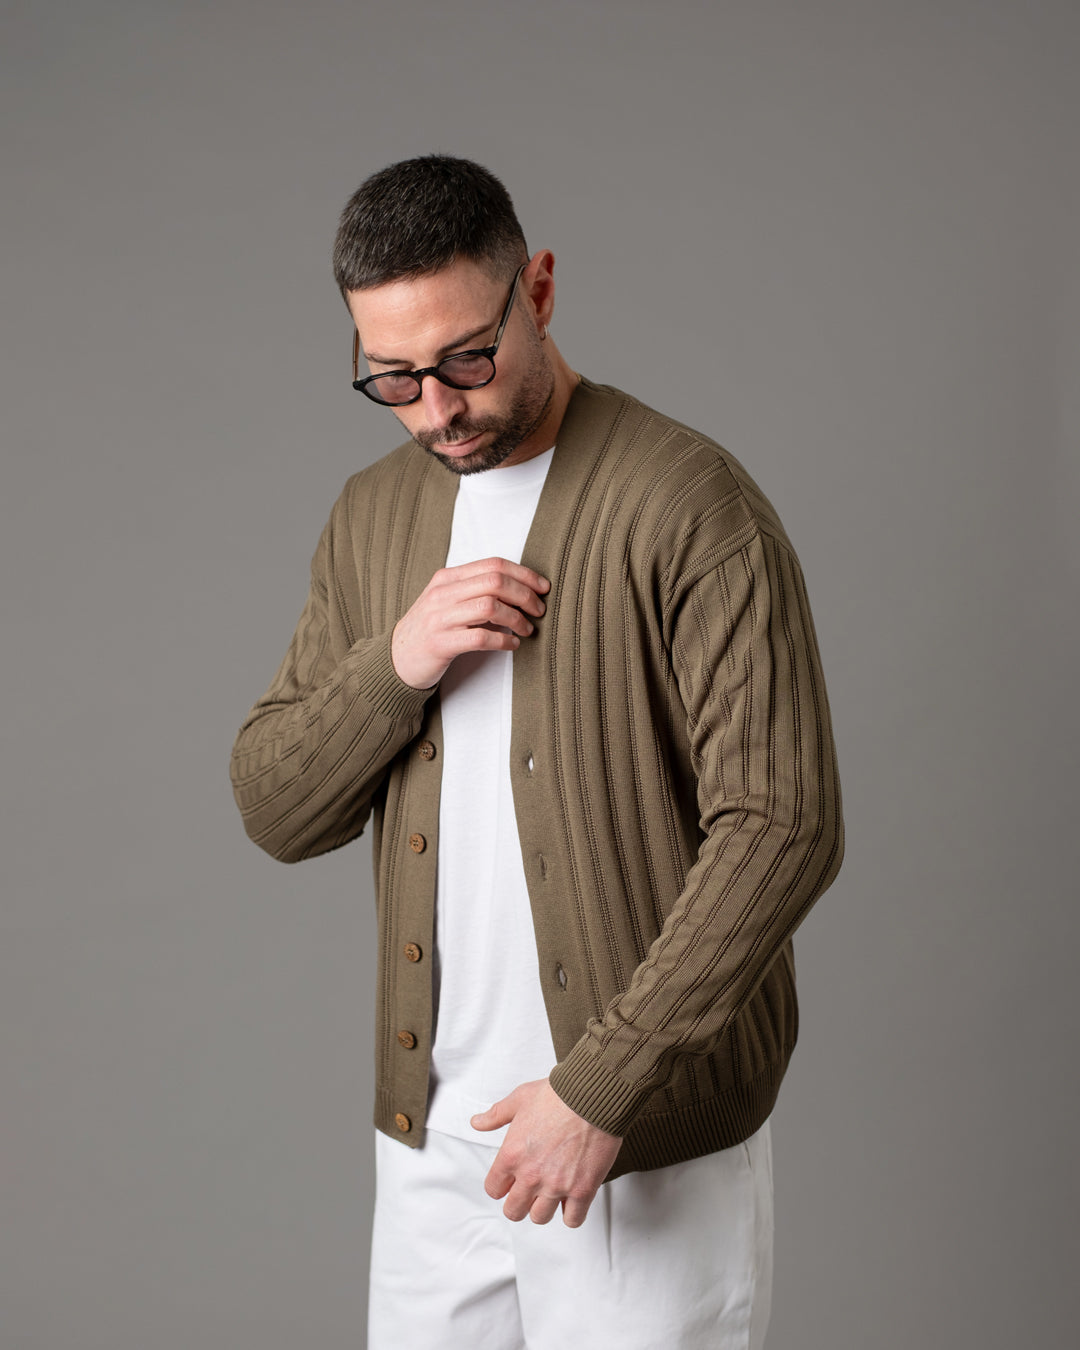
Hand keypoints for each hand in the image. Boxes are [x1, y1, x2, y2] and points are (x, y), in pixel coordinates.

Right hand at [391, 557, 550, 688]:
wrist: (397, 659)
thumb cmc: (430, 629)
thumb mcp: (446, 600)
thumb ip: (473, 589)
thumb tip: (518, 587)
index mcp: (447, 578)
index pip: (493, 564)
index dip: (524, 574)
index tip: (542, 587)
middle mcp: (443, 593)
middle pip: (496, 582)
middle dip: (525, 595)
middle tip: (539, 610)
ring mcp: (440, 618)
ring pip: (491, 607)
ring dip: (517, 618)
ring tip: (527, 629)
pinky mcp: (441, 643)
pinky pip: (481, 638)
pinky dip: (503, 641)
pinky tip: (512, 644)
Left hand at [471, 1080, 622, 1227]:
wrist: (593, 1097)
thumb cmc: (558, 1095)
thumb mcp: (519, 1099)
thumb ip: (496, 1115)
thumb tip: (477, 1122)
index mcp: (511, 1155)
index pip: (494, 1190)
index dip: (501, 1185)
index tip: (510, 1181)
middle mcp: (531, 1176)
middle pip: (514, 1211)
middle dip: (519, 1203)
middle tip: (529, 1193)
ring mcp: (557, 1186)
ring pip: (540, 1218)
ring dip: (544, 1207)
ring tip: (551, 1194)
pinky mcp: (582, 1190)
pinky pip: (572, 1219)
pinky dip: (572, 1212)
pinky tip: (572, 1198)